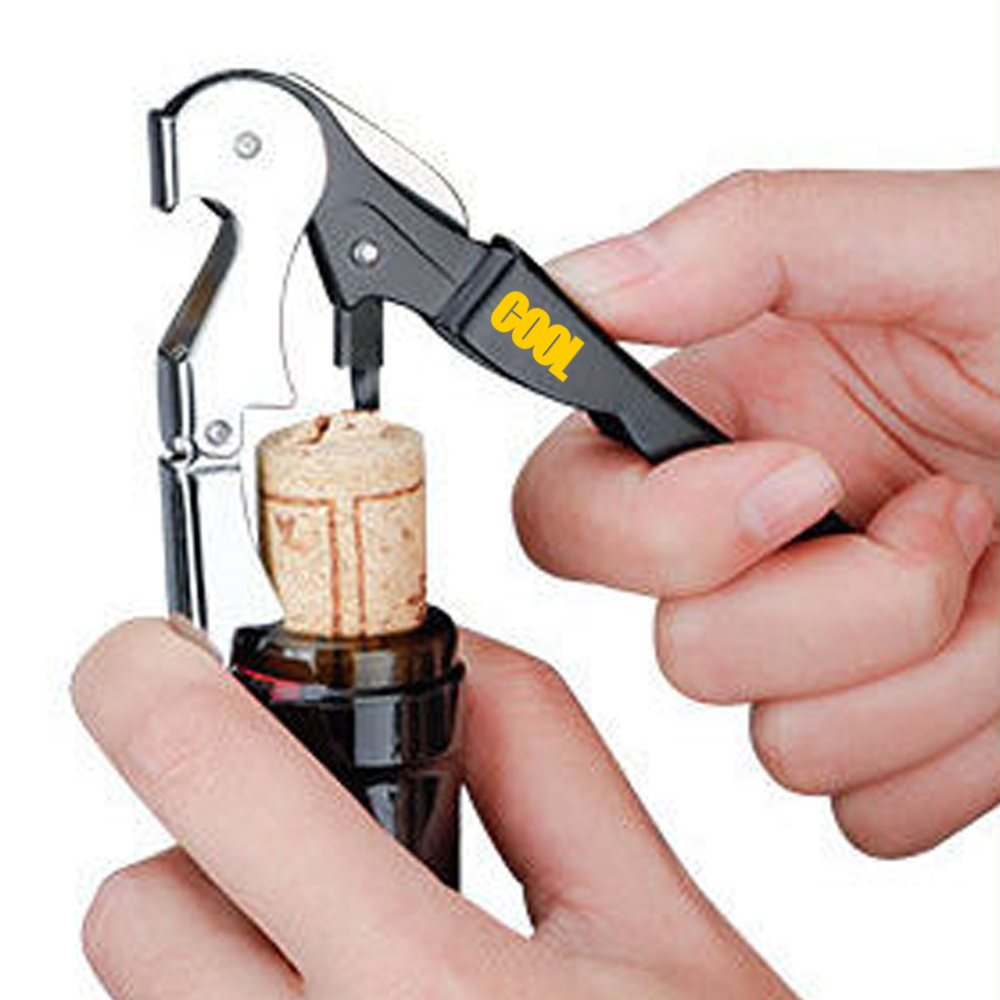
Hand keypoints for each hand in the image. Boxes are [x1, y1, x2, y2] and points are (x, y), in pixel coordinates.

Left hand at [74, 619, 793, 998]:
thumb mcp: (665, 930)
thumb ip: (546, 762)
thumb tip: (445, 650)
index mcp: (433, 999)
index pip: (215, 782)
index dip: (150, 688)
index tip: (143, 658)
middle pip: (140, 909)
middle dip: (219, 859)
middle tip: (327, 876)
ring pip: (151, 993)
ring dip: (231, 964)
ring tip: (366, 987)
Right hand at [514, 170, 998, 857]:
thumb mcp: (951, 252)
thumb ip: (754, 242)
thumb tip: (580, 284)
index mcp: (734, 422)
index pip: (564, 513)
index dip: (649, 530)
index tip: (790, 484)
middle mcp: (759, 546)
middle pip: (684, 651)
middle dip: (842, 606)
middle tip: (952, 517)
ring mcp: (822, 655)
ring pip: (781, 744)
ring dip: (925, 674)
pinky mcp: (890, 739)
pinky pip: (869, 811)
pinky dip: (961, 749)